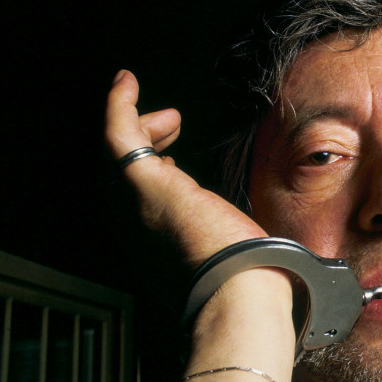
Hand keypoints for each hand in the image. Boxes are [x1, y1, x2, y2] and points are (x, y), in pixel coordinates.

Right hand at [105, 70, 267, 266]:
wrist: (238, 298)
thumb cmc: (247, 284)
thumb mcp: (233, 257)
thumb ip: (234, 245)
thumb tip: (263, 246)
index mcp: (157, 248)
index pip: (141, 203)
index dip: (152, 174)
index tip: (169, 159)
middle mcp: (135, 228)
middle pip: (123, 176)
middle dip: (144, 147)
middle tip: (169, 128)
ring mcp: (134, 207)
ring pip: (117, 155)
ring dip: (138, 127)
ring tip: (169, 117)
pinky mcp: (145, 184)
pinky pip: (118, 135)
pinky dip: (120, 107)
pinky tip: (125, 83)